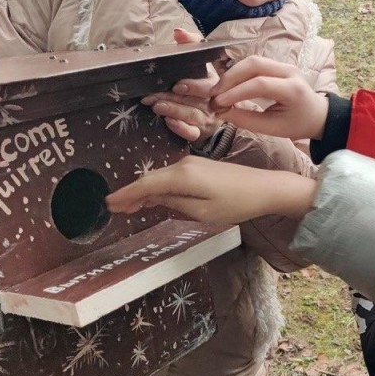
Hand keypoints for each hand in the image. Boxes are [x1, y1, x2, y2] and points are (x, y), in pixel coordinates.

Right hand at [105, 155, 316, 223]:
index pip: (146, 185)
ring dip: (144, 191)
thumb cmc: (237, 204)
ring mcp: (192, 163)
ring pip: (160, 177)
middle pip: (150, 179)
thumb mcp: (203, 212)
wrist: (266, 188)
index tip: (108, 204)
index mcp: (183, 176)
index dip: (125, 195)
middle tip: (114, 209)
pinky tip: (153, 197)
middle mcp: (184, 164)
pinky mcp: (200, 166)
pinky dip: (159, 187)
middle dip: (131, 194)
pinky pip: (172, 176)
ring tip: (128, 206)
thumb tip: (154, 199)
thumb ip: (175, 204)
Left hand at [138, 29, 218, 142]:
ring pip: (191, 115)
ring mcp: (206, 118)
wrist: (208, 114)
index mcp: (213, 83)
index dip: (193, 85)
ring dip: (173, 110)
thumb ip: (190, 45)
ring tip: (156, 106)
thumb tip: (178, 31)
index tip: (177, 84)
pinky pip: (192, 133)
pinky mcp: (199, 133)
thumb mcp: (197, 63)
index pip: (206, 84)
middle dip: (172, 98)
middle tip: (151, 96)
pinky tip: (168, 123)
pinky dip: (181, 128)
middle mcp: (212, 101)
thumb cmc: (198, 85)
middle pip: (194, 100)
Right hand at [175, 55, 329, 140]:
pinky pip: (254, 63)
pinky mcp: (277, 64)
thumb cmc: (297, 124)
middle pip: (253, 64)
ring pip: (251, 60)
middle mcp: (289, 71)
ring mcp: (283, 65)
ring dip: (232, 74)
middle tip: (214, 95)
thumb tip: (221, 113)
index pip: (260, 84)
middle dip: (230, 78)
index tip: (218, 103)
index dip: (236, 92)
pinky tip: (228, 86)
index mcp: (292, 89)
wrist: (318, 114)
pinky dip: (238, 73)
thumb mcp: (273, 128)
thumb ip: (247, 120)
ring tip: (218, 91)